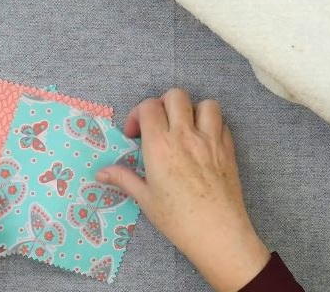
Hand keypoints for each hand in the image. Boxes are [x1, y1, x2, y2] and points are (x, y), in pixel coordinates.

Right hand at [96, 88, 269, 291]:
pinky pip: (223, 123)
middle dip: (163, 104)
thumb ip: (123, 179)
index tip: (135, 134)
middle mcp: (186, 135)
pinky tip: (204, 142)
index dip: (137, 114)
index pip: (148, 106)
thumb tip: (100, 173)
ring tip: (185, 128)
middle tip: (159, 125)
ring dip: (193, 110)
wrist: (218, 233)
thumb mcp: (145, 199)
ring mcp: (211, 140)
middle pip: (176, 95)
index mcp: (160, 145)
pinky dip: (212, 125)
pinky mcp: (229, 149)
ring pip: (205, 103)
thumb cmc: (177, 219)